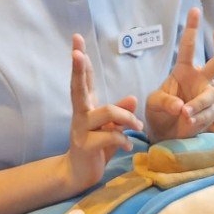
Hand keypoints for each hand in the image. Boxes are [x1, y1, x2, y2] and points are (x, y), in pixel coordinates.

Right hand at [63, 36, 138, 195]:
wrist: (80, 174)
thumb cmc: (97, 147)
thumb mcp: (112, 127)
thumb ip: (121, 112)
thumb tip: (133, 98)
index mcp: (85, 106)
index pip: (82, 78)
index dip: (80, 59)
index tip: (77, 39)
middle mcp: (80, 114)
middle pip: (78, 87)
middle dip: (78, 69)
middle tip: (76, 53)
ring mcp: (80, 130)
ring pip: (107, 112)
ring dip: (127, 118)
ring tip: (137, 127)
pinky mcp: (86, 146)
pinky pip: (110, 135)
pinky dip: (124, 139)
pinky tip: (127, 145)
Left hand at [145, 8, 213, 140]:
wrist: (164, 135)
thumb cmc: (157, 113)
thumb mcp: (154, 104)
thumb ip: (165, 102)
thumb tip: (182, 107)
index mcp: (183, 71)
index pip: (187, 47)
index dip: (191, 28)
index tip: (196, 10)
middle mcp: (199, 80)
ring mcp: (206, 97)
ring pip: (210, 96)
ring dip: (197, 106)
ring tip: (185, 116)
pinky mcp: (210, 114)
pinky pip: (210, 116)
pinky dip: (199, 122)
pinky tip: (191, 125)